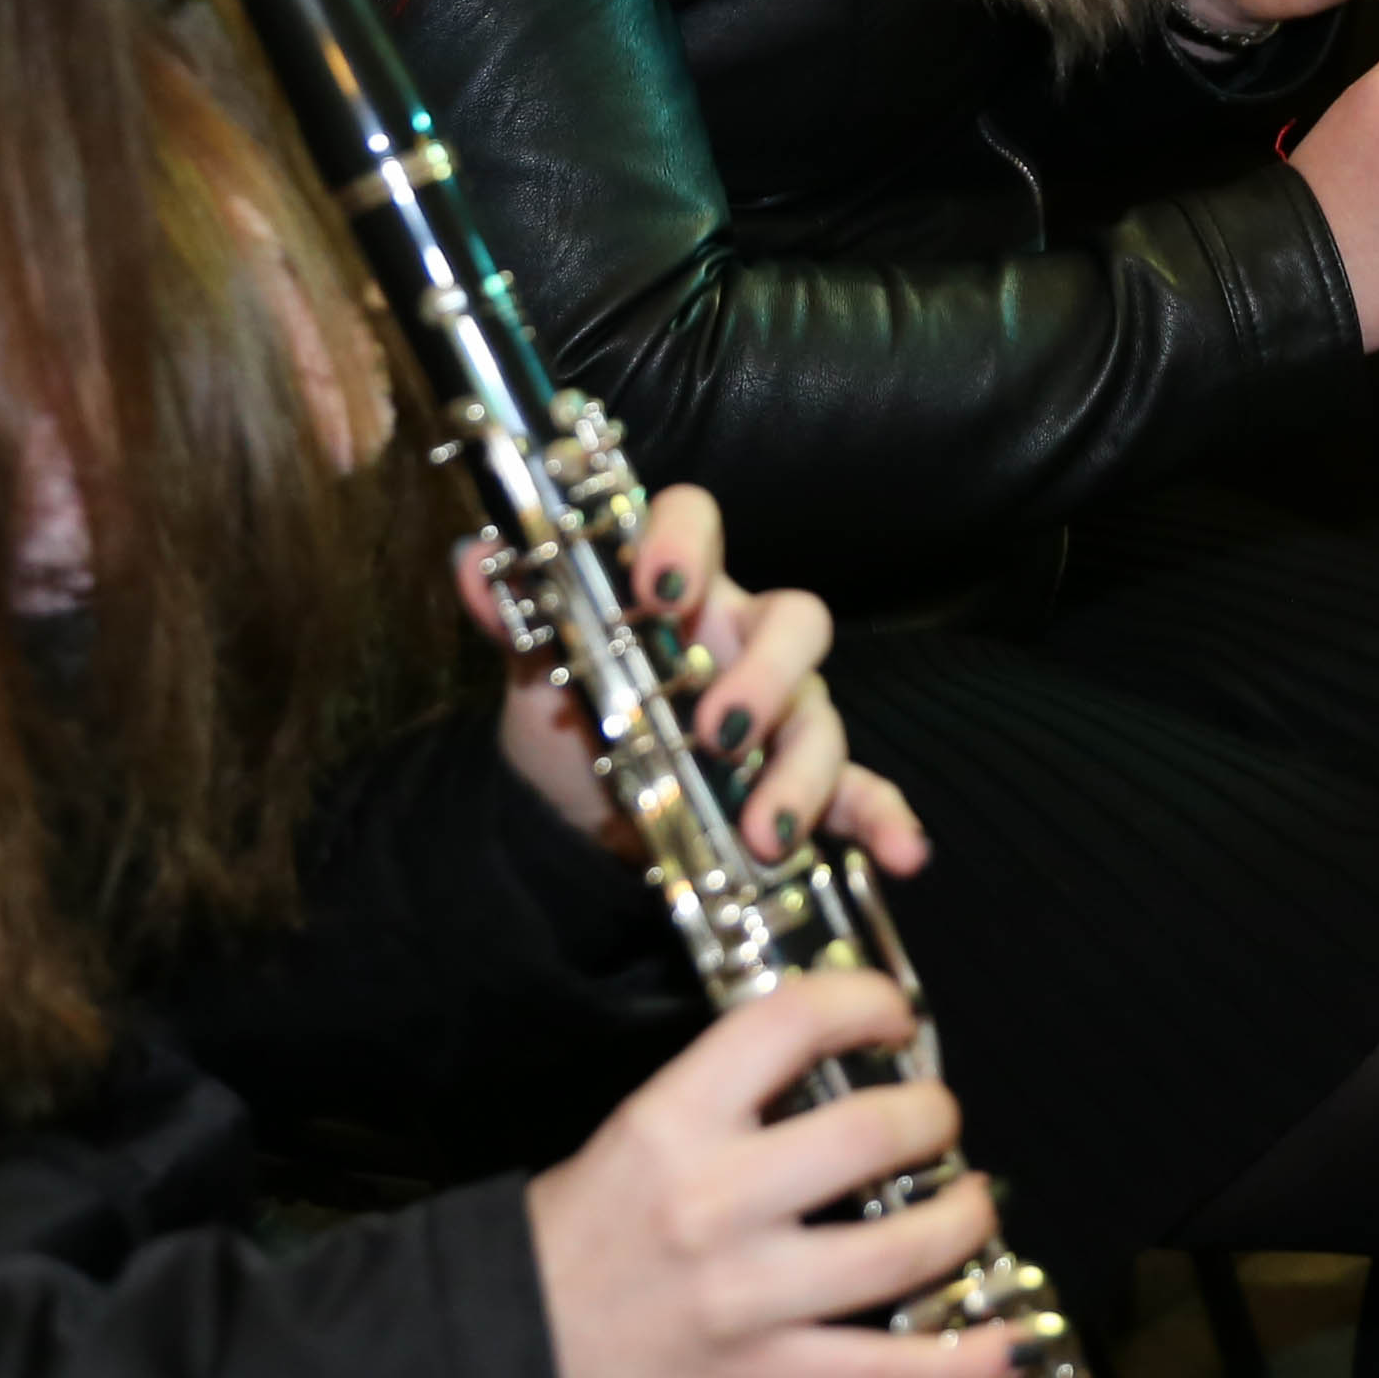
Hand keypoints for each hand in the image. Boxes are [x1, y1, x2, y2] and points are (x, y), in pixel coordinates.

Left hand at [461, 483, 921, 880]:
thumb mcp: (534, 671)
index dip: (686, 543)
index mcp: (680, 593)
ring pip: (821, 717)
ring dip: (800, 771)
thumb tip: (477, 560)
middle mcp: (744, 641)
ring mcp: (782, 714)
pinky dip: (886, 820)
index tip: (654, 588)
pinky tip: (901, 852)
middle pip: (795, 621)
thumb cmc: (569, 720)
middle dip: (766, 673)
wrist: (569, 818)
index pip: (699, 526)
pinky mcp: (802, 787)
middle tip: (718, 730)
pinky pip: (862, 792)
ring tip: (763, 833)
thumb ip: (516, 615)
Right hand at [525, 968, 1028, 1377]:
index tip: (895, 1016)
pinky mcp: (767, 1376)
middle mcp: (714, 1202)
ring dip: (965, 1220)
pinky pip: (892, 1370)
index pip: (788, 1024)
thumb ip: (730, 1101)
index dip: (866, 1003)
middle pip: (871, 1132)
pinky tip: (1011, 1337)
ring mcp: (747, 1296)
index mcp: (672, 1123)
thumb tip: (839, 1063)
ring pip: (902, 1248)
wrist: (509, 1352)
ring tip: (971, 1206)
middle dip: (933, 1116)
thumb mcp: (635, 1137)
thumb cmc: (577, 1238)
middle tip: (938, 1120)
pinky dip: (966, 1358)